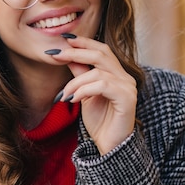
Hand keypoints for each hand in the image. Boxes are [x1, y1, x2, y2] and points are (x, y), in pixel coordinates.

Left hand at [49, 35, 136, 153]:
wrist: (109, 145)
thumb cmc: (99, 121)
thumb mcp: (83, 93)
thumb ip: (79, 74)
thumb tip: (65, 54)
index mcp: (117, 73)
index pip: (101, 49)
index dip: (83, 42)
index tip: (63, 39)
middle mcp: (125, 77)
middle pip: (101, 54)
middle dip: (76, 53)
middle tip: (56, 54)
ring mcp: (128, 87)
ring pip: (98, 72)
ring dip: (75, 82)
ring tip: (64, 95)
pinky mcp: (127, 98)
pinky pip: (102, 86)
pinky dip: (84, 90)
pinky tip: (73, 100)